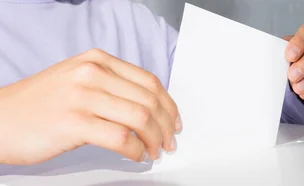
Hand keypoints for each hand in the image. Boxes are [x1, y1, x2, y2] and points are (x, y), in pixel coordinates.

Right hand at [0, 49, 179, 164]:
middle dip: (166, 126)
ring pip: (140, 118)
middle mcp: (92, 73)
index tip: (174, 121)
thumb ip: (111, 86)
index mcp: (97, 60)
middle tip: (169, 142)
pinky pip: (121, 138)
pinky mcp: (74, 122)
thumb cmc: (38, 105)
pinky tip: (136, 156)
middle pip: (149, 101)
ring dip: (155, 140)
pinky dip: (136, 151)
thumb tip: (149, 109)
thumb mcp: (77, 80)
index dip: (169, 105)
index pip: (149, 82)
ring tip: (155, 151)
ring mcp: (83, 96)